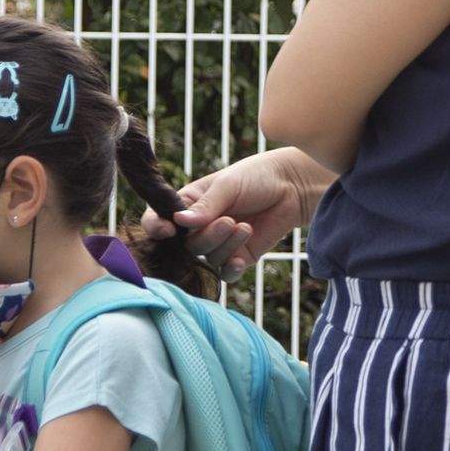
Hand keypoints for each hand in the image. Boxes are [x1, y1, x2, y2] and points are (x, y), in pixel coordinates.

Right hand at [163, 150, 316, 277]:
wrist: (292, 187)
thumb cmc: (256, 177)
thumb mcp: (228, 185)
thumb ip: (205, 206)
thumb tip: (179, 221)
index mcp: (187, 203)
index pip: (159, 219)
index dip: (157, 227)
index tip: (168, 230)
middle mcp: (198, 226)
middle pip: (186, 245)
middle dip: (206, 236)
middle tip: (229, 221)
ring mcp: (218, 244)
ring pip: (207, 258)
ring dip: (225, 246)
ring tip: (245, 227)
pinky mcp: (238, 257)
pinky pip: (225, 273)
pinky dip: (231, 268)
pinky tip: (241, 258)